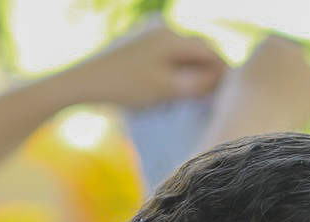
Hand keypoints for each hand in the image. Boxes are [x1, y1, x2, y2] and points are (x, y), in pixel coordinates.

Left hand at [59, 19, 226, 109]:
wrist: (84, 83)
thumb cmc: (125, 87)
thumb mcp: (167, 89)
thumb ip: (198, 83)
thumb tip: (222, 80)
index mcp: (172, 38)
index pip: (211, 52)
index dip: (222, 73)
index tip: (225, 96)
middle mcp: (164, 32)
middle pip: (199, 52)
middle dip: (206, 76)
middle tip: (206, 101)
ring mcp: (152, 38)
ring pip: (184, 58)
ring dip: (189, 79)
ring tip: (181, 101)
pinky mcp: (142, 48)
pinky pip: (169, 60)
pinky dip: (174, 77)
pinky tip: (165, 95)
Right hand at [198, 36, 309, 145]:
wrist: (250, 123)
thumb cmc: (235, 102)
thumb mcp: (234, 78)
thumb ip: (248, 69)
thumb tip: (253, 74)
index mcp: (273, 43)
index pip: (277, 48)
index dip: (271, 65)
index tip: (263, 79)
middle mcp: (294, 52)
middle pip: (298, 59)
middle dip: (292, 72)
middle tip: (280, 92)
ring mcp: (309, 74)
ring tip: (301, 100)